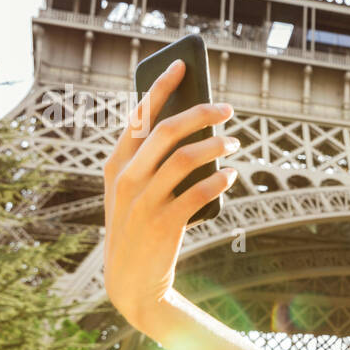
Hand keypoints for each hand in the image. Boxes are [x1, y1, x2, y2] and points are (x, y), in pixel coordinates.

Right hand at [102, 59, 238, 331]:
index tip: (182, 65)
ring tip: (234, 143)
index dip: (161, 87)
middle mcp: (126, 179)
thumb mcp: (135, 195)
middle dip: (201, 112)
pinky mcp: (164, 224)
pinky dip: (219, 179)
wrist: (130, 284)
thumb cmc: (139, 231)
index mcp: (115, 166)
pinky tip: (231, 175)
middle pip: (168, 130)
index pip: (139, 116)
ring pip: (187, 157)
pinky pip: (200, 192)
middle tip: (227, 109)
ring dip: (216, 146)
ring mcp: (144, 201)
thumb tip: (196, 129)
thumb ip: (154, 164)